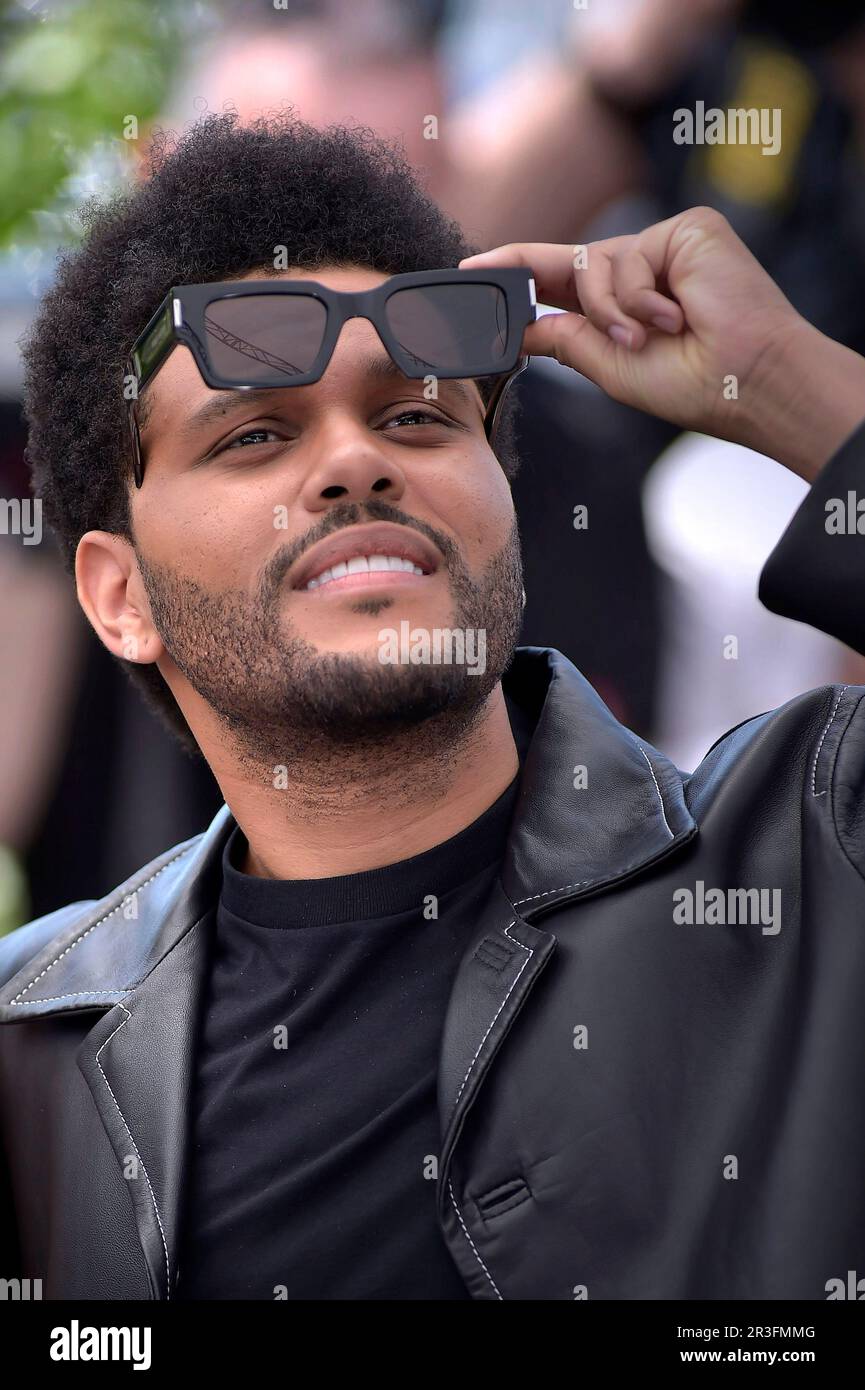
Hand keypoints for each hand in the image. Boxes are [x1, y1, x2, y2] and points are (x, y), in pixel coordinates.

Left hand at [460, 206, 864, 480]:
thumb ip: (566, 340)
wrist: (746, 381)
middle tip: (479, 275)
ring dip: (609, 310)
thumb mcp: (612, 368)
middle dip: (525, 275)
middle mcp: (639, 271)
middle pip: (567, 262)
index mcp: (620, 307)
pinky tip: (673, 317)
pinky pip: (628, 255)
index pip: (558, 284)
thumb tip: (521, 327)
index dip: (512, 275)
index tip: (468, 273)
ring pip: (593, 263)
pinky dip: (638, 295)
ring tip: (648, 337)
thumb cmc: (691, 384)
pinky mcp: (686, 229)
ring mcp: (662, 246)